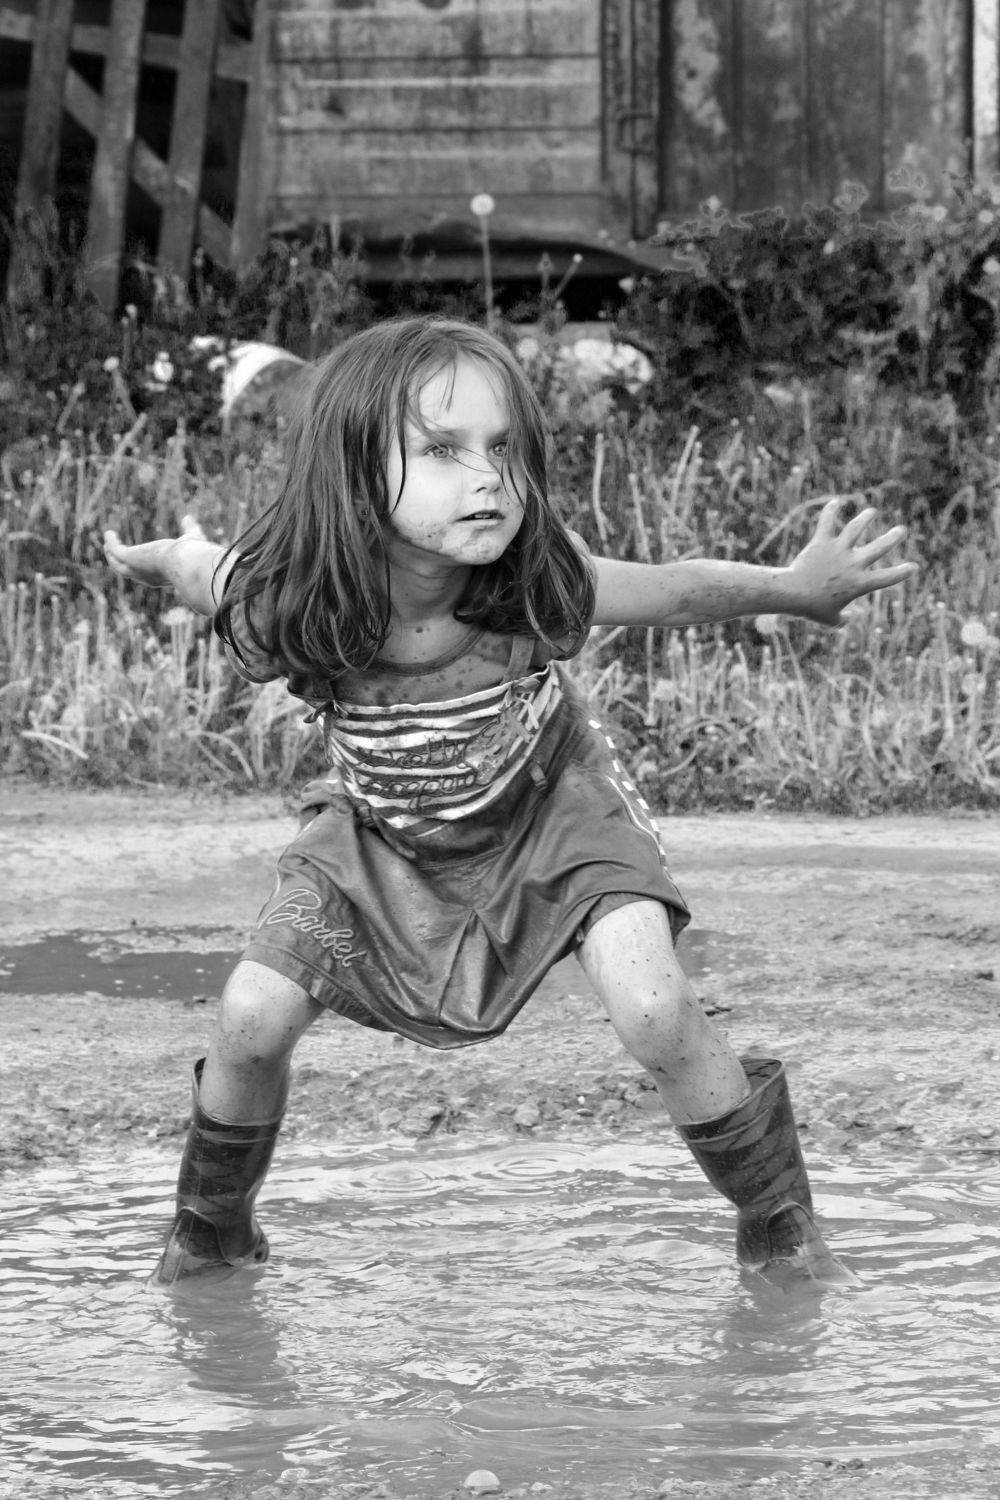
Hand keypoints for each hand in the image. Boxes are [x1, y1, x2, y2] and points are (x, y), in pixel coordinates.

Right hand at [103, 515, 206, 588]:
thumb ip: (190, 529)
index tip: (141, 556)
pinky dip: (112, 544)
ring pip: (119, 565)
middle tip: (117, 552)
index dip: (144, 566)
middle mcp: (149, 578)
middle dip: (123, 564)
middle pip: (131, 572)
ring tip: (108, 544)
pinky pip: (116, 552)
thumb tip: (188, 518)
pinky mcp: (130, 558)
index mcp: (165, 577)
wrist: (188, 562)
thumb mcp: (192, 539)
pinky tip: (109, 533)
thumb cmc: (195, 554)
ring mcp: (138, 570)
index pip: (152, 573)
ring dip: (112, 555)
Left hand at [785, 497, 917, 625]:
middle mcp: (853, 564)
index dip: (902, 572)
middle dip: (892, 538)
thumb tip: (847, 618)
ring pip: (855, 528)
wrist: (792, 594)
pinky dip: (830, 511)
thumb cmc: (811, 609)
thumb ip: (842, 620)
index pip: (887, 578)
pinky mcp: (821, 542)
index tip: (914, 567)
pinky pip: (826, 522)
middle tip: (901, 531)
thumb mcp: (830, 620)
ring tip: (871, 512)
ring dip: (865, 518)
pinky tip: (835, 502)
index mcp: (859, 584)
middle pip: (878, 547)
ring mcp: (838, 550)